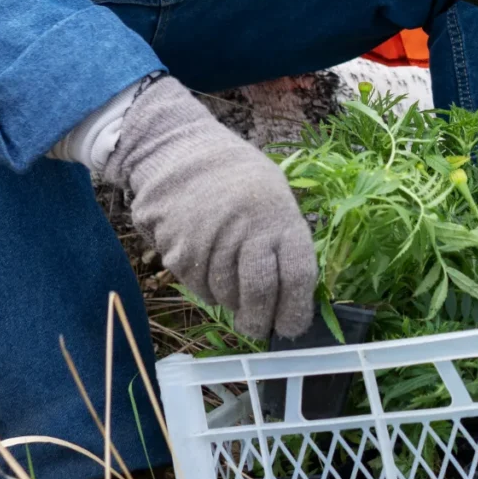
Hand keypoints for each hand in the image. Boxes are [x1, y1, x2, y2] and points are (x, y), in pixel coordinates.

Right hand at [93, 76, 314, 340]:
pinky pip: (197, 287)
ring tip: (231, 290)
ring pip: (226, 295)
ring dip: (231, 303)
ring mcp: (212, 240)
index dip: (297, 310)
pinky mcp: (180, 249)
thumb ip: (282, 241)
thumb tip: (292, 297)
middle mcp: (249, 229)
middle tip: (258, 330)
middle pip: (261, 293)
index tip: (292, 328)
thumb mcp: (273, 195)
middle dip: (261, 321)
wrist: (179, 149)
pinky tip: (207, 268)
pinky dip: (205, 289)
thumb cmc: (236, 178)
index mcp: (280, 216)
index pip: (298, 275)